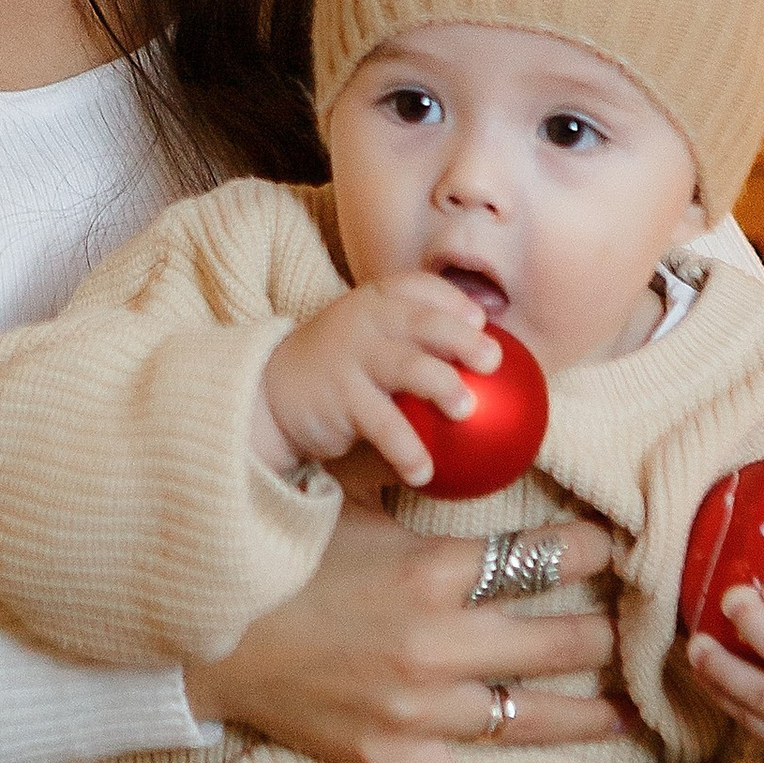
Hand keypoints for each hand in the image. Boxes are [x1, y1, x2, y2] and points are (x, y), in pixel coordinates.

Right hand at [181, 502, 621, 762]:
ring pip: (531, 718)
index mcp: (431, 571)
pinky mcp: (387, 759)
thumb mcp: (355, 505)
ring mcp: (414, 711)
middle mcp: (435, 645)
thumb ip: (420, 486)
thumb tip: (470, 446)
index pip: (544, 558)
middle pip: (558, 642)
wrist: (206, 635)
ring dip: (591, 716)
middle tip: (634, 630)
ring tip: (629, 712)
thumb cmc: (282, 562)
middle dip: (605, 634)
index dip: (591, 550)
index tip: (615, 549)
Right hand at [258, 275, 498, 485]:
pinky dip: (407, 450)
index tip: (482, 320)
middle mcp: (364, 320)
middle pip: (421, 321)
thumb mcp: (367, 338)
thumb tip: (488, 367)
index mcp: (375, 300)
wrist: (270, 394)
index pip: (418, 288)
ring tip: (466, 410)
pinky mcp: (340, 397)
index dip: (453, 300)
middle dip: (462, 337)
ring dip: (442, 385)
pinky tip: (425, 474)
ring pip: (406, 366)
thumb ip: (413, 341)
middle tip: (493, 361)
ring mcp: (351, 356)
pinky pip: (382, 425)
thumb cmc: (340, 367)